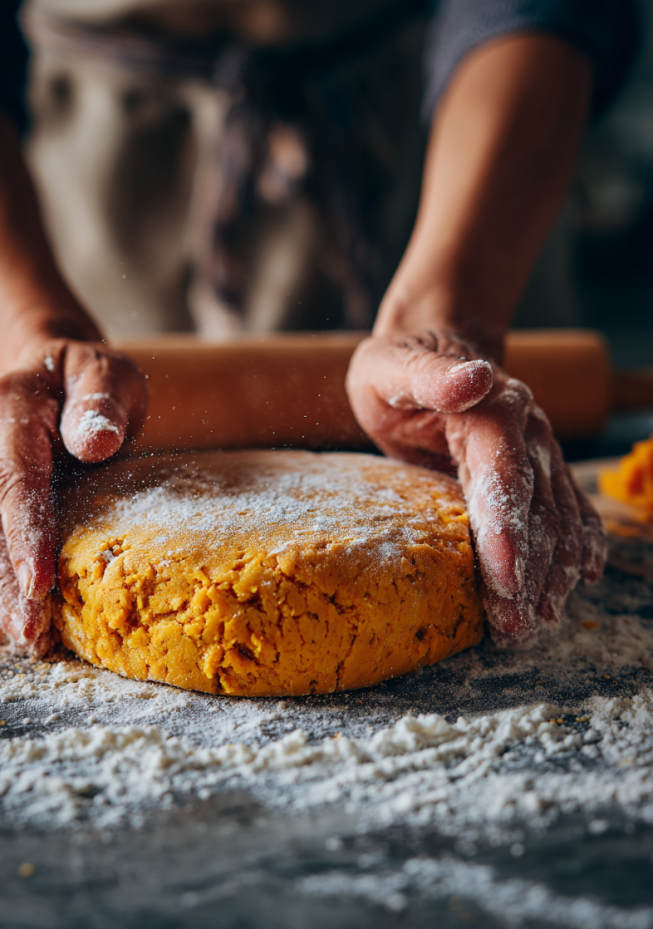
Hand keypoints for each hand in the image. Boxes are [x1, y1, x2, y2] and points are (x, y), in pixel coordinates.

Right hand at [0, 339, 146, 656]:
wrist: (49, 373)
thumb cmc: (88, 381)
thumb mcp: (108, 375)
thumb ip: (103, 401)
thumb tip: (97, 441)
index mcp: (8, 407)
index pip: (14, 479)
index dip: (25, 534)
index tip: (39, 585)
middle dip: (4, 582)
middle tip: (33, 633)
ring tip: (21, 639)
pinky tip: (1, 623)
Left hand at [346, 331, 604, 639]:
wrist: (431, 348)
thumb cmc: (396, 367)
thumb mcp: (392, 366)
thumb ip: (430, 375)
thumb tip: (476, 375)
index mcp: (492, 409)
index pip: (505, 476)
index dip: (507, 531)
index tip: (506, 581)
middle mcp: (527, 431)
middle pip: (535, 508)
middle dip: (529, 571)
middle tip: (514, 627)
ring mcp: (538, 450)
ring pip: (556, 518)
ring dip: (553, 571)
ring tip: (536, 620)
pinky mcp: (537, 467)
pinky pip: (567, 508)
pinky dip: (578, 544)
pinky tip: (581, 578)